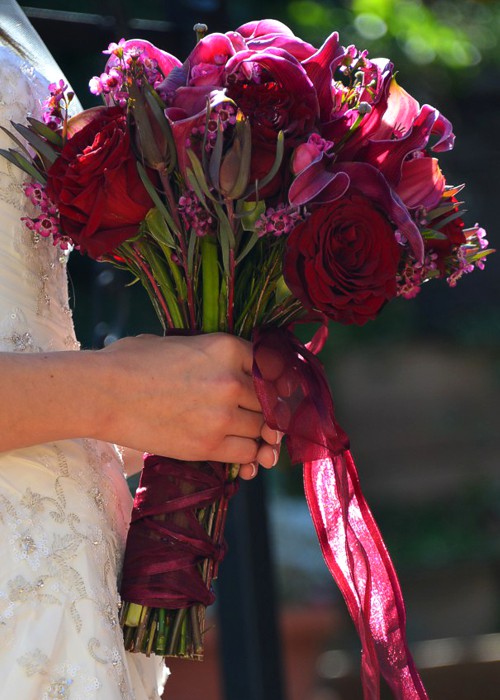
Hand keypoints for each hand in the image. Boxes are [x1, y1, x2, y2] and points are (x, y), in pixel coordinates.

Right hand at [98, 333, 280, 471]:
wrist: (102, 393)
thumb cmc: (132, 362)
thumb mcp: (179, 342)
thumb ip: (213, 355)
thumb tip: (232, 367)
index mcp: (226, 347)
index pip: (272, 367)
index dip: (275, 383)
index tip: (274, 392)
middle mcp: (232, 380)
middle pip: (270, 401)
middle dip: (266, 410)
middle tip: (258, 418)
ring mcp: (222, 415)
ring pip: (263, 429)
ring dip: (257, 435)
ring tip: (248, 437)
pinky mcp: (208, 445)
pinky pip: (247, 454)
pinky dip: (248, 457)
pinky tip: (243, 458)